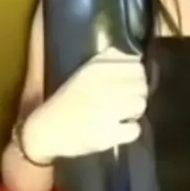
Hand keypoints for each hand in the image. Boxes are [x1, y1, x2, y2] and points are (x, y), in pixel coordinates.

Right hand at [23, 47, 147, 161]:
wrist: (48, 129)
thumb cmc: (68, 100)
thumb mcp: (84, 72)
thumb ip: (108, 60)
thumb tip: (135, 57)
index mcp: (98, 68)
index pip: (136, 66)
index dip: (135, 76)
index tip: (126, 84)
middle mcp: (104, 85)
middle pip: (142, 86)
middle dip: (135, 94)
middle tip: (123, 102)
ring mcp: (108, 110)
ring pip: (141, 106)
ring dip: (133, 112)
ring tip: (119, 115)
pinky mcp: (109, 134)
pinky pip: (135, 129)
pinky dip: (128, 132)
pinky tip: (116, 130)